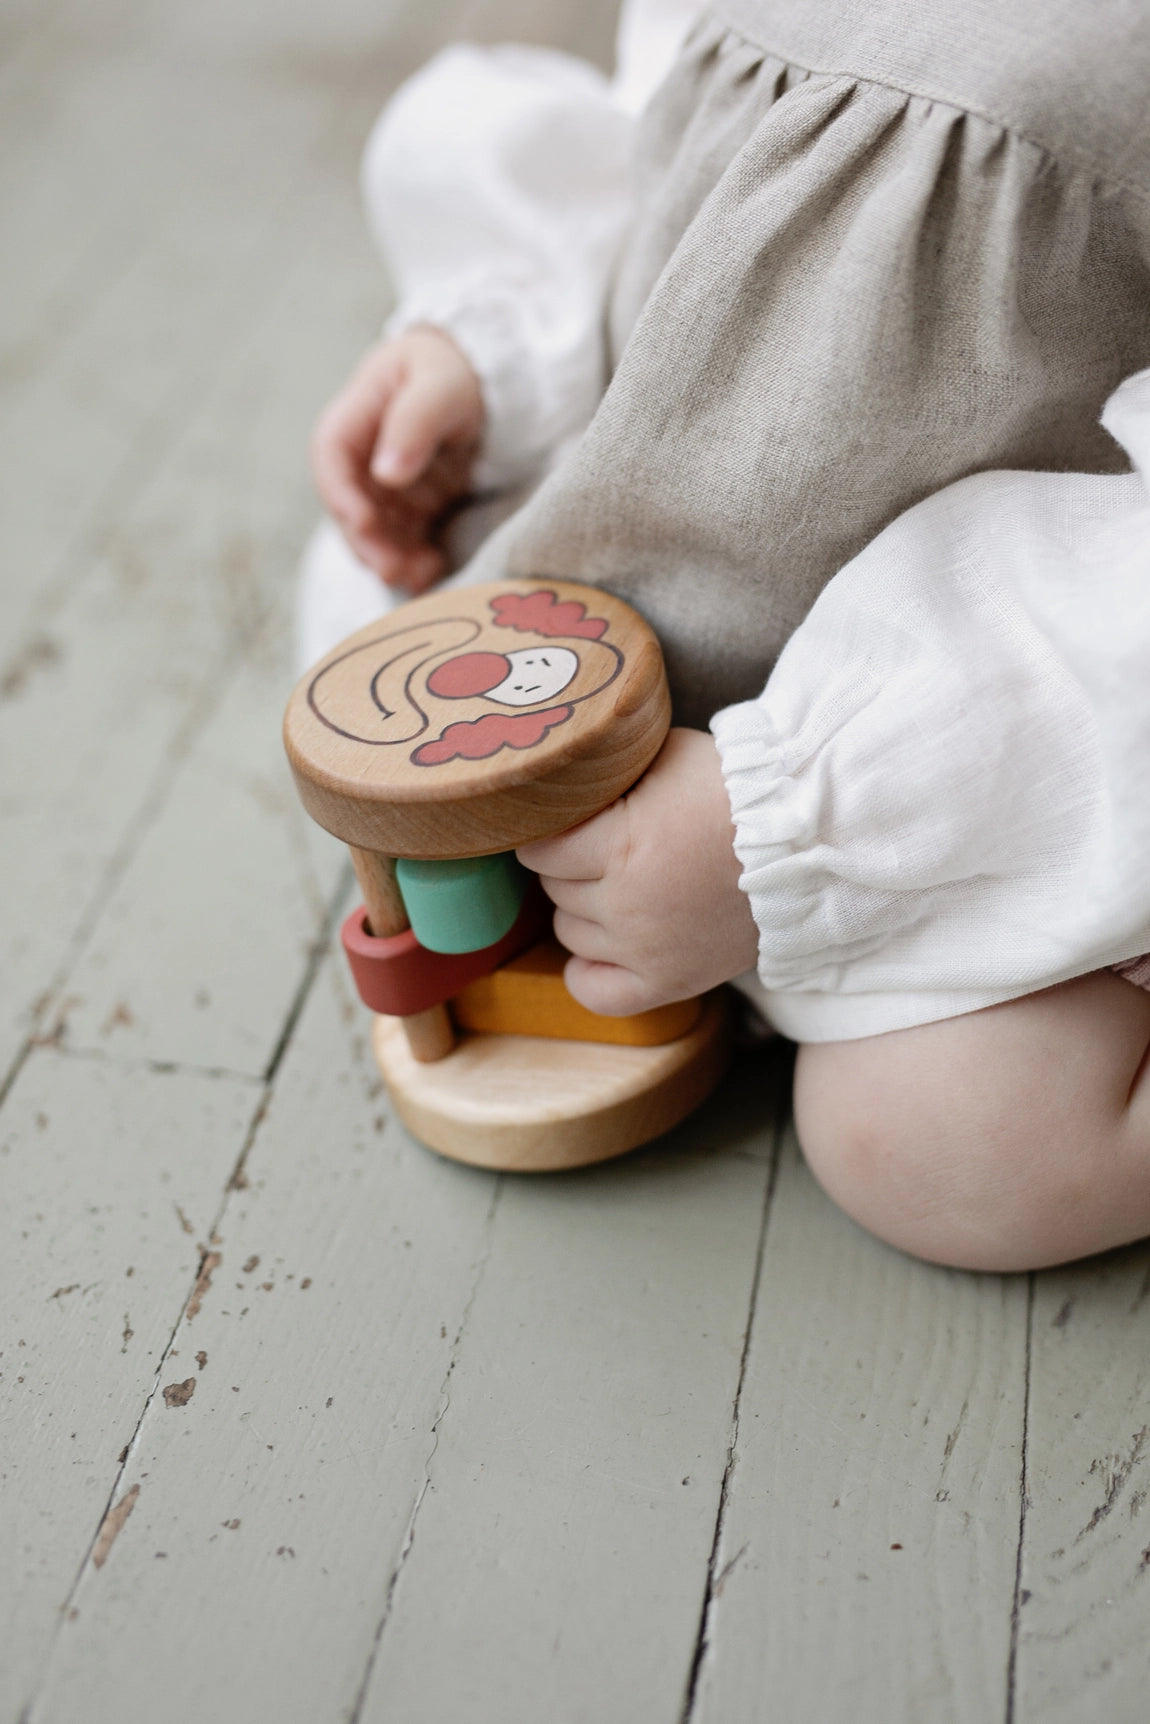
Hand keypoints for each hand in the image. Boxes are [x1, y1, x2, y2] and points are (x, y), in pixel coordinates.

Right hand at [310, 327, 484, 593]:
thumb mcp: (440, 385)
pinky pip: (405, 539)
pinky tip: (434, 571)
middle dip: (367, 541)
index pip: (330, 456)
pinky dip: (414, 559)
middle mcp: (364, 455)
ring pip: (376, 530)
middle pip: (350, 504)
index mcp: (357, 415)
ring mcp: (386, 484)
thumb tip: (386, 473)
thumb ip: (414, 423)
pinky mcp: (412, 505)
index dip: (340, 494)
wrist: (487, 377)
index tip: (363, 522)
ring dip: (391, 558)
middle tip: (391, 570)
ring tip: (420, 576)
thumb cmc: (456, 370)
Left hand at [516, 729, 759, 1014]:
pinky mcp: (672, 981)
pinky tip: (602, 946)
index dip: (547, 833)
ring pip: (571, 933)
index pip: (540, 850)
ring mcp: (648, 948)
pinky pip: (597, 993)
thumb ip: (610, 772)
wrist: (808, 841)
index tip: (566, 824)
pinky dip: (587, 973)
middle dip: (571, 866)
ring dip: (584, 909)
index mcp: (623, 843)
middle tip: (603, 849)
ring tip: (618, 886)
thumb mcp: (667, 756)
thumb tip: (564, 777)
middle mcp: (629, 903)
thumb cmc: (738, 790)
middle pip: (556, 889)